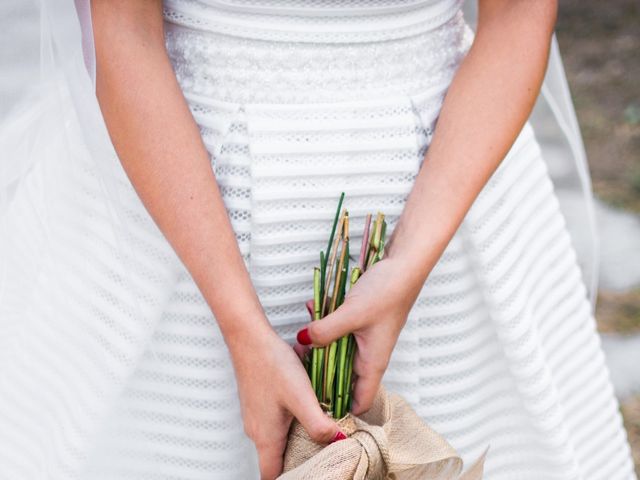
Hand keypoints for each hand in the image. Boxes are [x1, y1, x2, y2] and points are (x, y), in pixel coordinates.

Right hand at [227, 324, 346, 479]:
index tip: (312, 473)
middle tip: (322, 455)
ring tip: (318, 433)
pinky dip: (291, 422)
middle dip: (298, 461)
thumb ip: (318, 423)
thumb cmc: (271, 365)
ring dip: (297, 439)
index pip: (272, 475)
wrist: (250, 338)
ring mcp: (257, 416)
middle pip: (277, 459)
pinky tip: (306, 407)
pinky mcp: (259, 402)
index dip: (293, 478)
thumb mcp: (301, 396)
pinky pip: (276, 422)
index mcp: (266, 436)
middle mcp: (258, 430)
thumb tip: (336, 439)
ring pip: (278, 439)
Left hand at [295, 254, 424, 415]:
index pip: (359, 401)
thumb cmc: (387, 293)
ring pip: (335, 349)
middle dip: (319, 369)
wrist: (402, 265)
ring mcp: (363, 337)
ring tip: (304, 330)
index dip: (339, 407)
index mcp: (373, 362)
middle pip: (341, 376)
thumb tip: (302, 340)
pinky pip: (337, 328)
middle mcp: (368, 354)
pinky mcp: (358, 321)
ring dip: (319, 339)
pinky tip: (314, 305)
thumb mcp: (350, 314)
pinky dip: (324, 320)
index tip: (314, 404)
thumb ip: (324, 330)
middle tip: (299, 362)